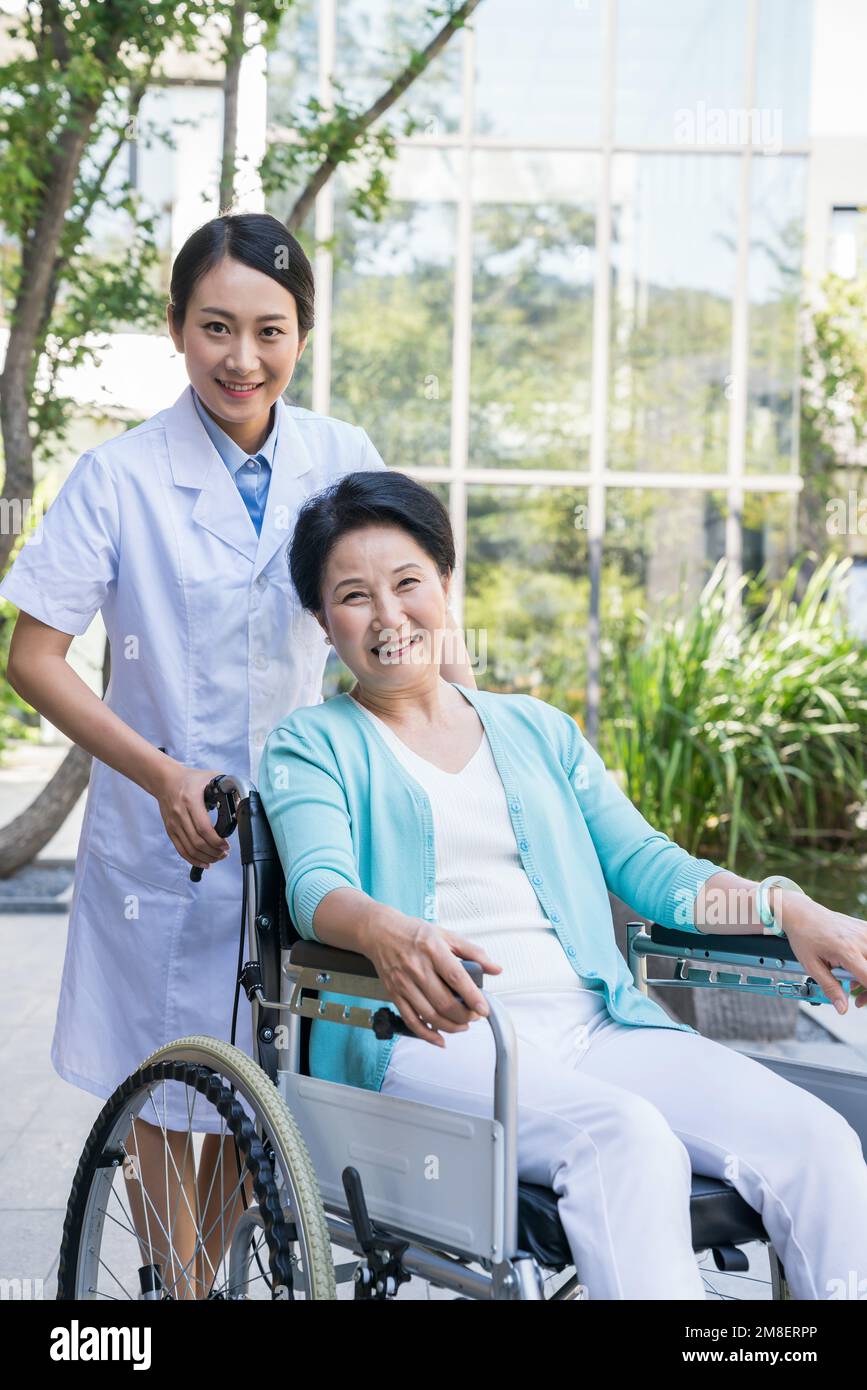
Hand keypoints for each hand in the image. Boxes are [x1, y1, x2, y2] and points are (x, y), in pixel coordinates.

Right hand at [154, 763, 230, 870]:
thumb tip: (242, 799)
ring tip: (217, 858)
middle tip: (224, 854)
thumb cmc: (190, 779)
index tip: (226, 845)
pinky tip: (204, 862)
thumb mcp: (210, 777)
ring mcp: (173, 823)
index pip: (203, 828)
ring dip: (205, 857)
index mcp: (191, 800)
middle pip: (197, 842)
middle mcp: (180, 813)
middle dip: (213, 852)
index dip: (216, 841)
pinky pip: (180, 849)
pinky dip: (192, 859)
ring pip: (189, 848)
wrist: (165, 780)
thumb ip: (227, 786)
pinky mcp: (170, 830)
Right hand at [360, 910, 502, 1046]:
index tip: (484, 1009)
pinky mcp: (395, 994)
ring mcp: (404, 983)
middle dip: (464, 1015)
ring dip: (450, 1026)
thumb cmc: (413, 932)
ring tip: (462, 1025)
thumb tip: (495, 969)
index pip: (456, 977)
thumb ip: (473, 952)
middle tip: (475, 1016)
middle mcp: (417, 967)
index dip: (472, 996)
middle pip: (443, 1001)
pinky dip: (426, 1034)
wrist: (379, 932)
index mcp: (432, 949)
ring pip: (429, 1014)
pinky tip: (439, 1038)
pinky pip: (411, 1020)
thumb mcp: (445, 935)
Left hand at [778, 891, 866, 1013]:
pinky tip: (856, 968)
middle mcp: (860, 940)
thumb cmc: (804, 936)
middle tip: (859, 999)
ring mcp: (865, 933)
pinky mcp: (865, 929)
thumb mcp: (812, 966)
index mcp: (847, 951)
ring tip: (853, 983)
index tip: (862, 1001)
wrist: (801, 913)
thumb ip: (830, 988)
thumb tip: (843, 1008)